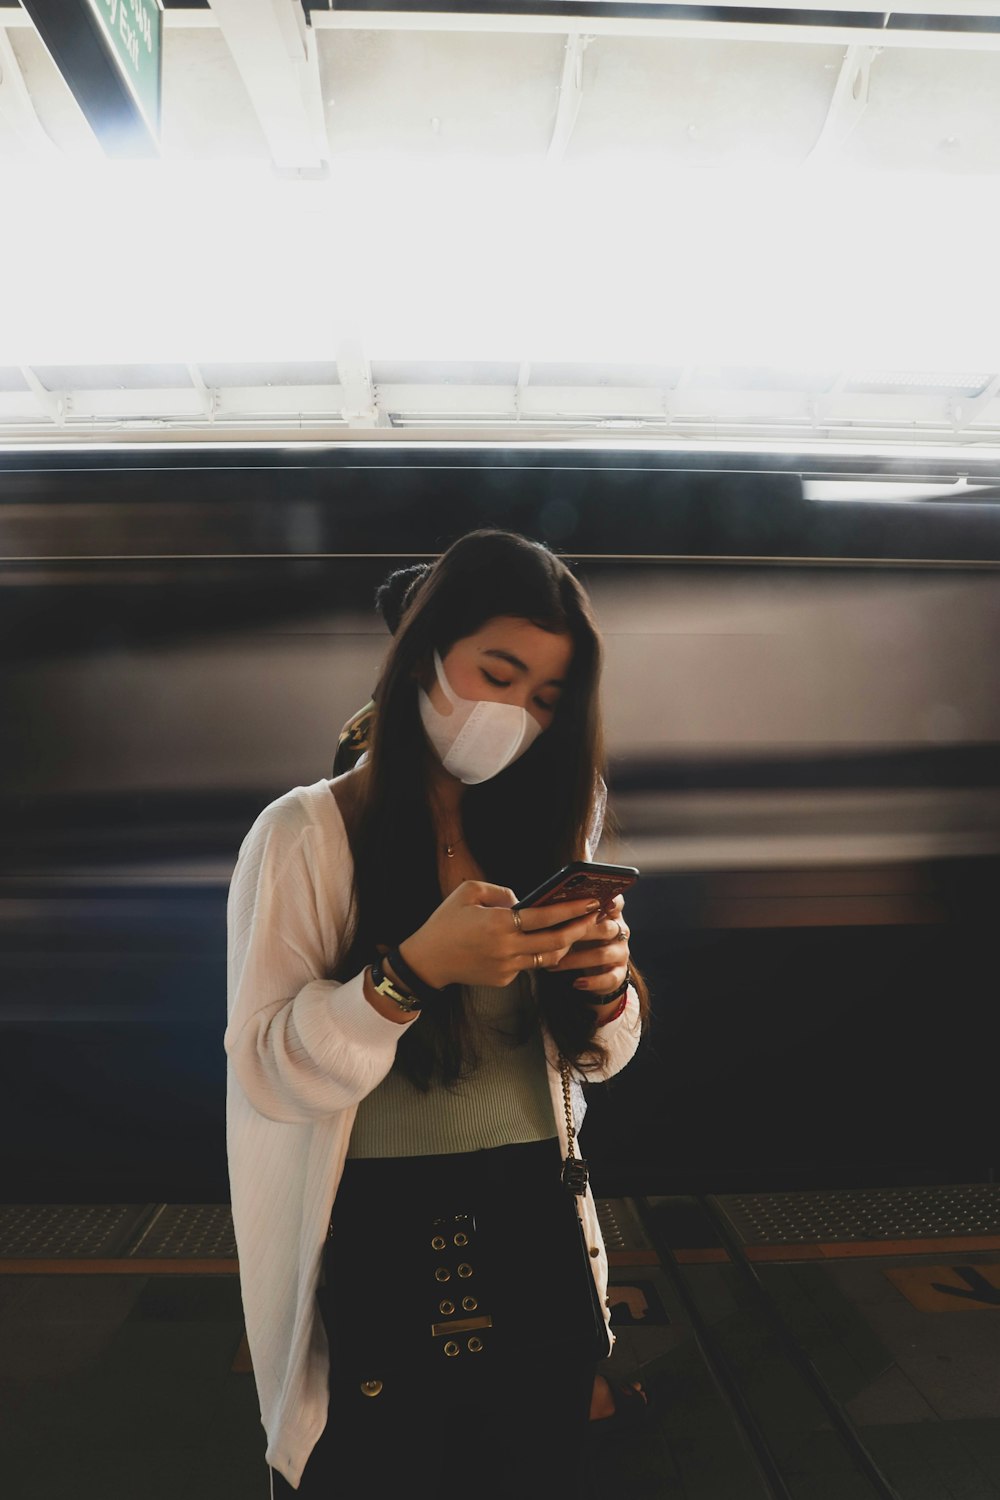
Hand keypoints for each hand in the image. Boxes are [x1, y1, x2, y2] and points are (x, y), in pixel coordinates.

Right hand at [399, 881, 604, 990]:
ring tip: (573, 931)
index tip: (590, 902)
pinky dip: (535, 953)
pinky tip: (540, 943)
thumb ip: (500, 892)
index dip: (571, 909)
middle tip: (593, 918)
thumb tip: (524, 900)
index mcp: (499, 923)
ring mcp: (506, 968)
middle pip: (555, 942)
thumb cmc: (446, 922)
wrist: (428, 960)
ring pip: (546, 958)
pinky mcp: (503, 980)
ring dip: (563, 945)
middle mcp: (506, 948)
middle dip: (578, 929)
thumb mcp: (468, 892)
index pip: (545, 916)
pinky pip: (527, 965)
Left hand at [548, 892, 629, 997]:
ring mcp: (621, 953)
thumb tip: (542, 905)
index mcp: (610, 914)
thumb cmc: (581, 939)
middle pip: (606, 928)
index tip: (595, 901)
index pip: (616, 902)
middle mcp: (620, 931)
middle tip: (558, 936)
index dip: (610, 900)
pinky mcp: (619, 973)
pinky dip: (592, 981)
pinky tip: (576, 983)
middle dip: (582, 932)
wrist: (597, 971)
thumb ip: (569, 914)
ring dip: (576, 960)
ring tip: (555, 964)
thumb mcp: (577, 925)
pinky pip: (609, 978)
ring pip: (602, 955)